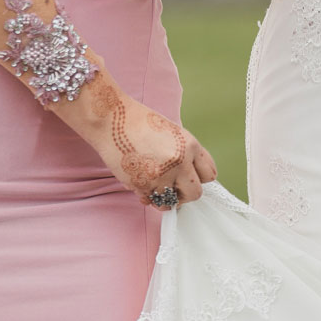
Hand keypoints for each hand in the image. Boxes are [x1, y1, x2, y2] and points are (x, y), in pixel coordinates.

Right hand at [77, 83, 217, 208]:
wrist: (111, 119)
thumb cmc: (139, 122)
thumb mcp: (173, 132)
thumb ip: (186, 153)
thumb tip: (191, 175)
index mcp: (190, 145)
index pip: (209, 174)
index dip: (198, 178)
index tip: (189, 178)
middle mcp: (180, 162)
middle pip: (195, 193)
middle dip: (184, 193)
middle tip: (173, 188)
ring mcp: (162, 175)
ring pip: (172, 202)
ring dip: (164, 197)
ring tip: (154, 184)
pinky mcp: (143, 185)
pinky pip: (151, 201)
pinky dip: (146, 196)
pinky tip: (140, 181)